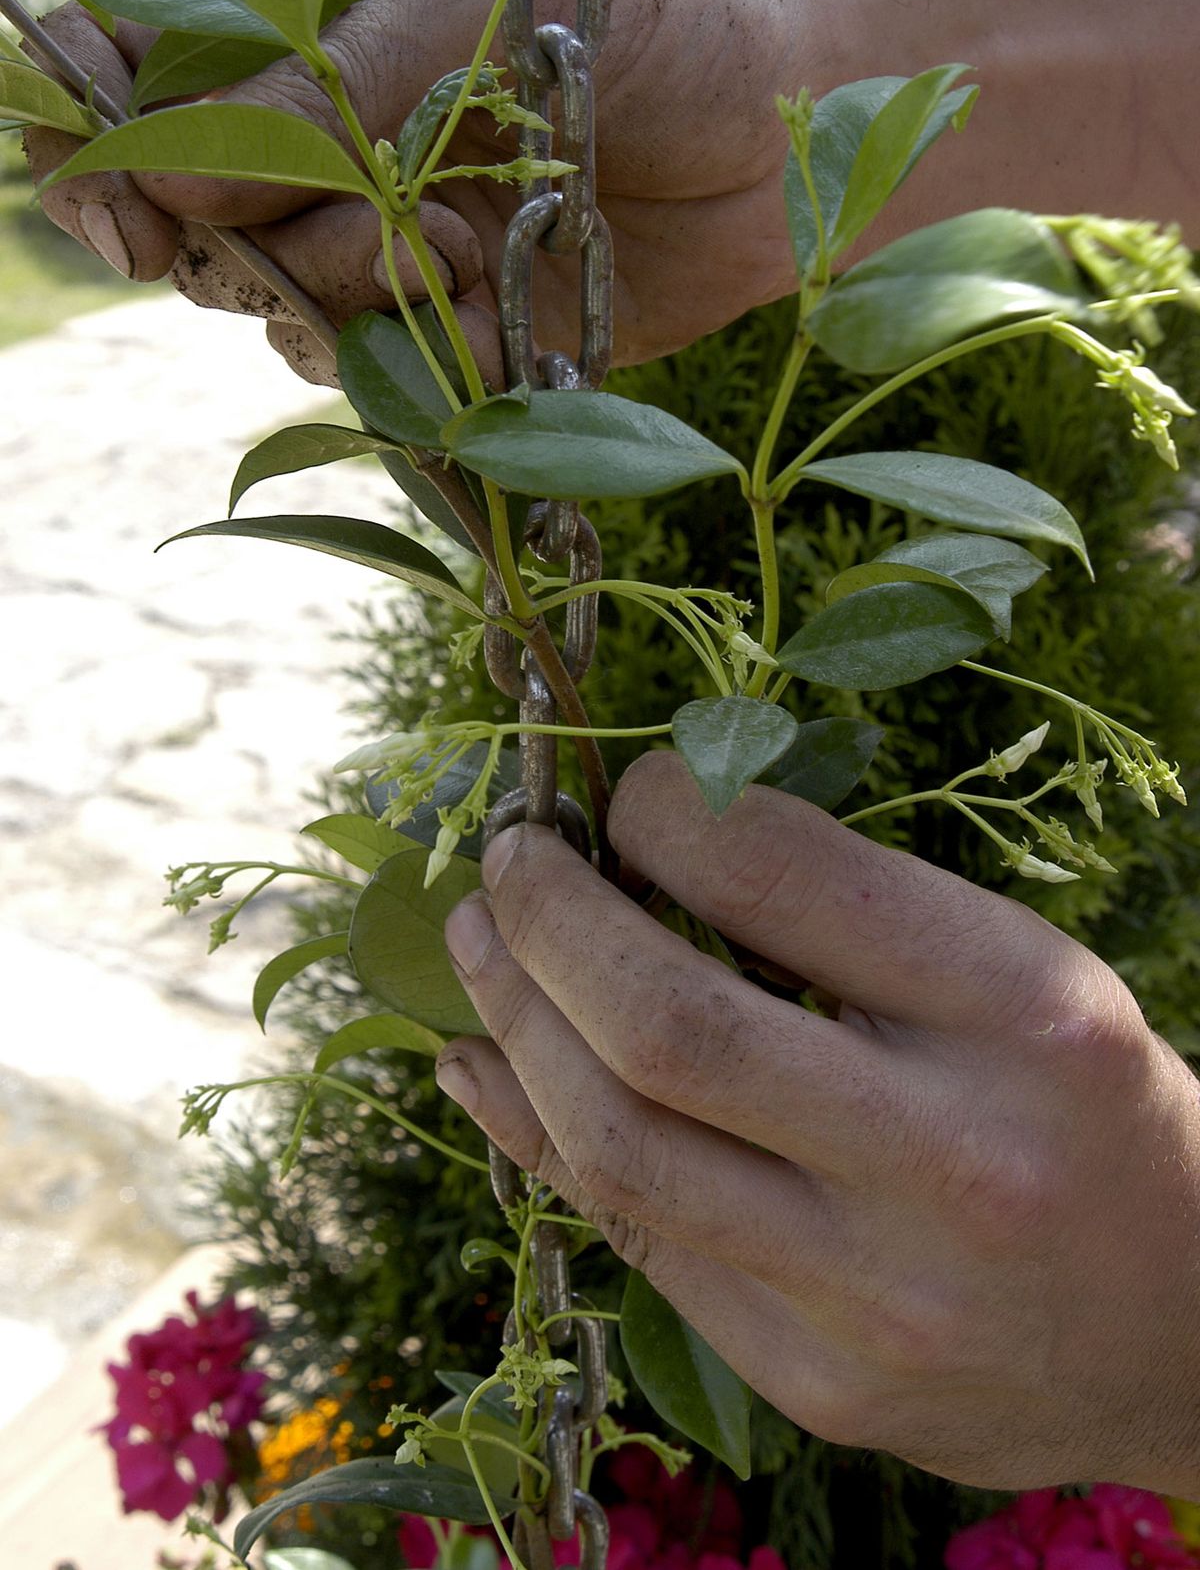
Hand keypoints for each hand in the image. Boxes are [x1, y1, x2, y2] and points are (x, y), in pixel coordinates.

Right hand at [25, 0, 803, 378]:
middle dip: (257, 241)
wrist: (790, 135)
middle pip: (194, 218)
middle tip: (371, 225)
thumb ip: (334, 82)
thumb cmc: (655, 16)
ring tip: (457, 251)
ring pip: (280, 311)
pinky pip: (384, 378)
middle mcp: (327, 136)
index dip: (100, 141)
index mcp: (307, 16)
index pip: (137, 68)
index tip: (135, 209)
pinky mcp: (450, 328)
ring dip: (355, 297)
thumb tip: (184, 179)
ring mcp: (384, 236)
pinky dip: (435, 359)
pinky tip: (505, 310)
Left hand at [436, 751, 1199, 1496]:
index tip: (622, 793)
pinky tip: (480, 1068)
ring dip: (514, 1024)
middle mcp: (950, 1164)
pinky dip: (532, 1136)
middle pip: (670, 1026)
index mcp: (1021, 1018)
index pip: (783, 880)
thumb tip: (645, 837)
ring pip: (620, 1147)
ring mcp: (874, 1296)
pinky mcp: (814, 1379)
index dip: (664, 814)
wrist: (1184, 1331)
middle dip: (548, 919)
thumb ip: (849, 910)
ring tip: (476, 944)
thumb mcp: (1021, 970)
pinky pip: (631, 1240)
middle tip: (505, 859)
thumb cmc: (1086, 1110)